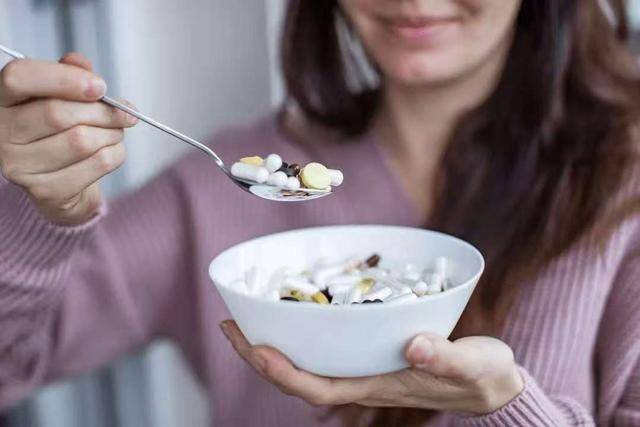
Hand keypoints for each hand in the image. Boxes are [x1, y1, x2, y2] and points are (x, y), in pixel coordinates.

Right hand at [0, 53, 137, 224]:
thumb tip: (82, 64)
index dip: (64, 78)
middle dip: (103, 111)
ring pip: (81, 140)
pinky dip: (116, 154)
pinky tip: (111, 152)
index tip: (100, 86)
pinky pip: (96, 164)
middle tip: (123, 113)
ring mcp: (19, 166)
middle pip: (58, 113)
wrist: (62, 184)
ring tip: (115, 132)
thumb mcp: (63, 97)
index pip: (20, 77)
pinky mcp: (45, 191)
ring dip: (112, 133)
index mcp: (3, 100)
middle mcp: (2, 133)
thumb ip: (70, 74)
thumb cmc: (60, 132)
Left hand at [220, 320, 523, 414]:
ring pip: (307, 362)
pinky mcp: (372, 353)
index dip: (283, 372)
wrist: (491, 384)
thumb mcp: (472, 366)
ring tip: (246, 317)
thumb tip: (414, 343)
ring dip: (273, 343)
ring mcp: (365, 368)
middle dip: (260, 355)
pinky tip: (295, 313)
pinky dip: (303, 332)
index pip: (318, 387)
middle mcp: (362, 379)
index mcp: (377, 386)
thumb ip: (444, 357)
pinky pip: (327, 347)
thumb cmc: (482, 377)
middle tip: (230, 324)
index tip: (255, 346)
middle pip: (298, 376)